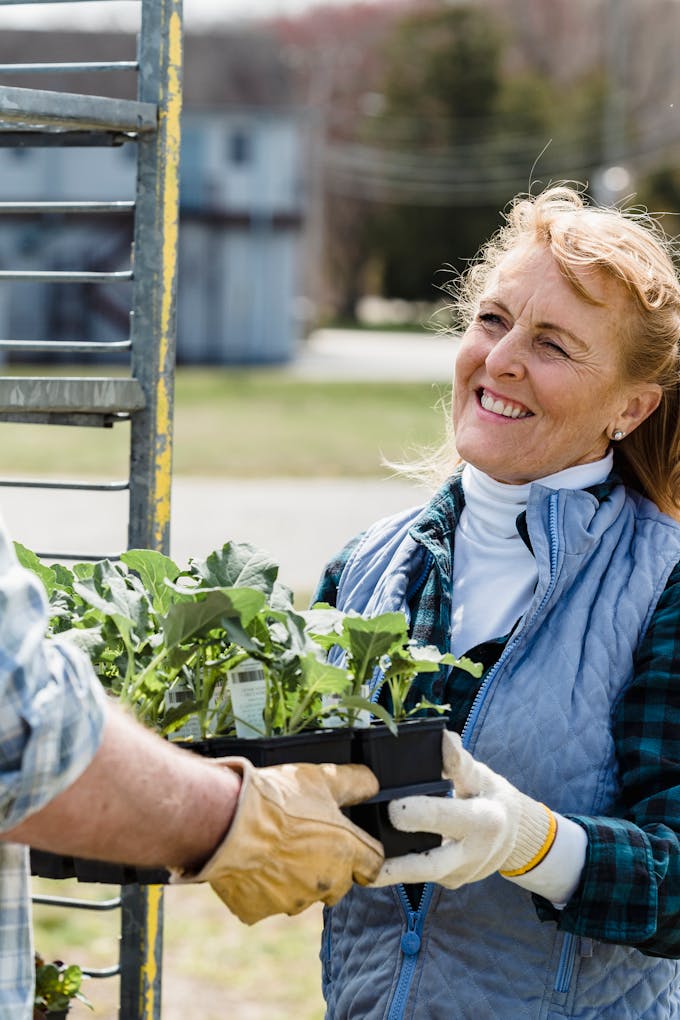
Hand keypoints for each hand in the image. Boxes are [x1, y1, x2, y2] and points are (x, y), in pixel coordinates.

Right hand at [171, 758, 383, 924]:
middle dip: (328, 867)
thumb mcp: (322, 778)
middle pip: (339, 884)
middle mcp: (325, 882)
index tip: (353, 845)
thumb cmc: (276, 799)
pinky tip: (252, 863)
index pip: (374, 865)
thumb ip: (355, 783)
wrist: (228, 821)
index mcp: (345, 851)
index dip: (364, 854)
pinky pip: (265, 902)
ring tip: (274, 847)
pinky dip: (261, 887)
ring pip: (302, 894)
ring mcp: (292, 900)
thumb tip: (372, 784)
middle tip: (305, 841)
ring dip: (294, 878)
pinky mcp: (260, 910)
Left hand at [371, 731, 555, 889]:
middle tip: (367, 849)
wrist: (514, 835)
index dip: (419, 813)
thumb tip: (443, 738)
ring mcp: (462, 874)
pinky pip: (422, 877)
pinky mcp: (451, 882)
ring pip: (421, 877)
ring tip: (356, 866)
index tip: (393, 806)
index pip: (447, 817)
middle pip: (430, 865)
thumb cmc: (489, 795)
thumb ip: (460, 761)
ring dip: (389, 872)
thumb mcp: (482, 775)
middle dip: (398, 863)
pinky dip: (397, 870)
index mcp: (484, 820)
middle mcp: (474, 854)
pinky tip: (371, 861)